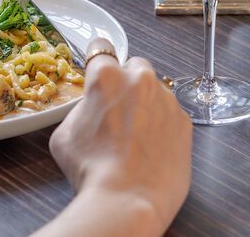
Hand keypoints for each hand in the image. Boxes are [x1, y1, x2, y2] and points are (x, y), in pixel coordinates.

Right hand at [39, 39, 191, 236]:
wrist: (127, 200)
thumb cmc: (93, 171)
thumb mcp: (64, 135)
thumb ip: (81, 109)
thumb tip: (91, 107)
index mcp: (107, 77)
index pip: (101, 48)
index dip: (98, 58)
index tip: (99, 64)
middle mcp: (140, 80)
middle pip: (134, 66)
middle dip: (127, 82)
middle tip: (117, 110)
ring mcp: (167, 99)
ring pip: (156, 91)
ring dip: (147, 104)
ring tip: (135, 137)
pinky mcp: (185, 121)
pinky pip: (171, 114)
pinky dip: (163, 125)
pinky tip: (151, 147)